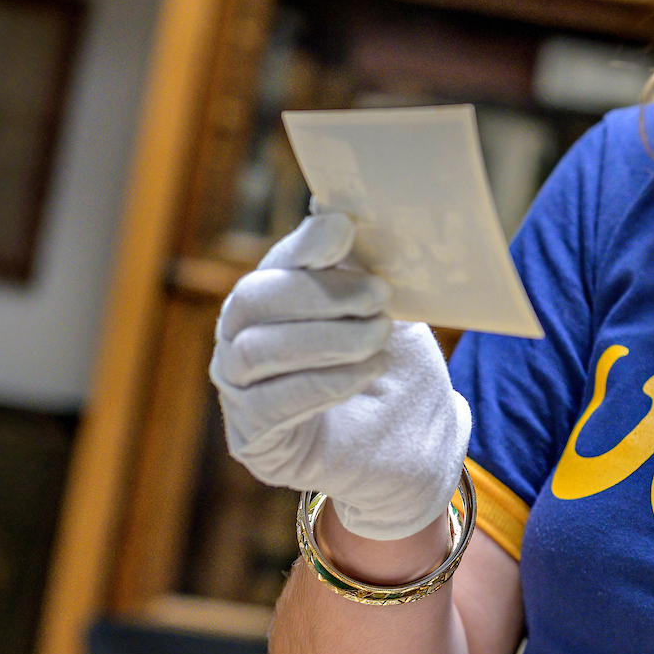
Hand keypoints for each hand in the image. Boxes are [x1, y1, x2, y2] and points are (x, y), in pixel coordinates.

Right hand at [210, 210, 468, 541]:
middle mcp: (242, 337)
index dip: (306, 244)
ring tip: (379, 338)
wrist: (414, 450)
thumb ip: (364, 268)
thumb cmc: (396, 372)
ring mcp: (239, 389)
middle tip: (379, 294)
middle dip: (319, 293)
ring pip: (254, 351)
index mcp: (274, 297)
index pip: (276, 262)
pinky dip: (320, 384)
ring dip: (325, 339)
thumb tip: (339, 203)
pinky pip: (268, 404)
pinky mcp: (252, 438)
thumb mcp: (389, 312)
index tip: (343, 227)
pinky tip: (364, 375)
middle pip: (253, 299)